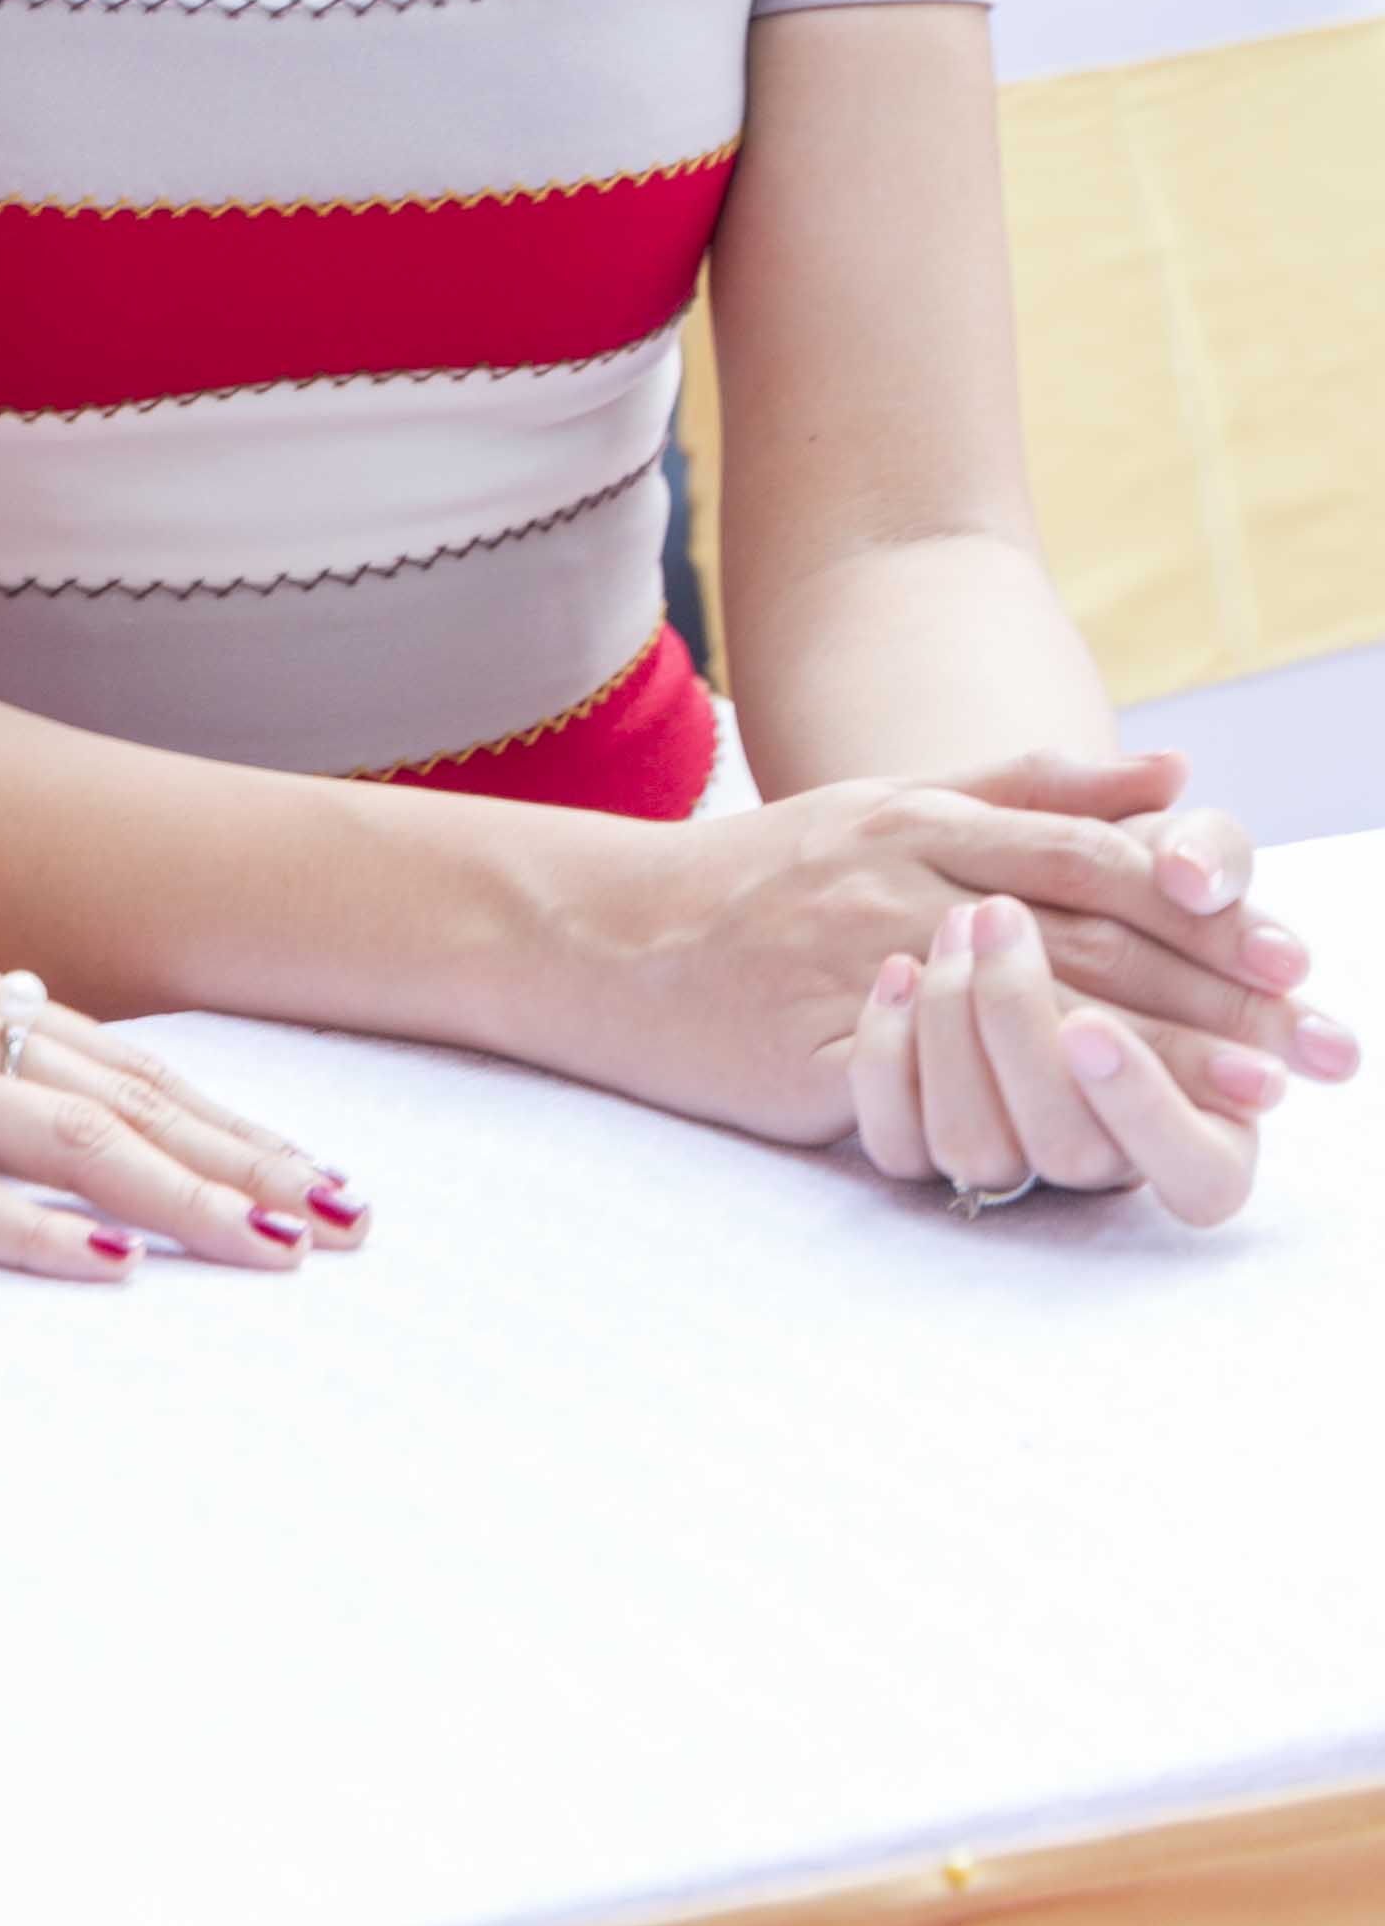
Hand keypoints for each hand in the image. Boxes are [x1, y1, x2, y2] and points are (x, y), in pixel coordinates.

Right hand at [0, 940, 367, 1282]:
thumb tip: (45, 1070)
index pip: (117, 1062)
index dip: (225, 1117)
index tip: (315, 1168)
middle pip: (119, 1095)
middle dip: (244, 1156)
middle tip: (347, 1214)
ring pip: (62, 1141)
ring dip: (179, 1197)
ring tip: (269, 1247)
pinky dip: (36, 1236)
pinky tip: (107, 1271)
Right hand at [571, 749, 1351, 1216]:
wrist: (611, 933)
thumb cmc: (767, 876)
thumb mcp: (895, 803)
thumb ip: (1032, 788)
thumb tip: (1175, 772)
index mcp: (927, 822)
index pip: (1092, 865)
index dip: (1201, 909)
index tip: (1297, 957)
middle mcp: (905, 883)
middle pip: (1088, 942)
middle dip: (1218, 996)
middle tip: (1322, 1044)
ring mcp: (862, 966)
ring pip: (1036, 1013)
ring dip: (1161, 1059)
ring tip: (1262, 1101)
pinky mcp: (824, 1050)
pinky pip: (941, 1090)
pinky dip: (1034, 1118)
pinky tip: (1103, 1153)